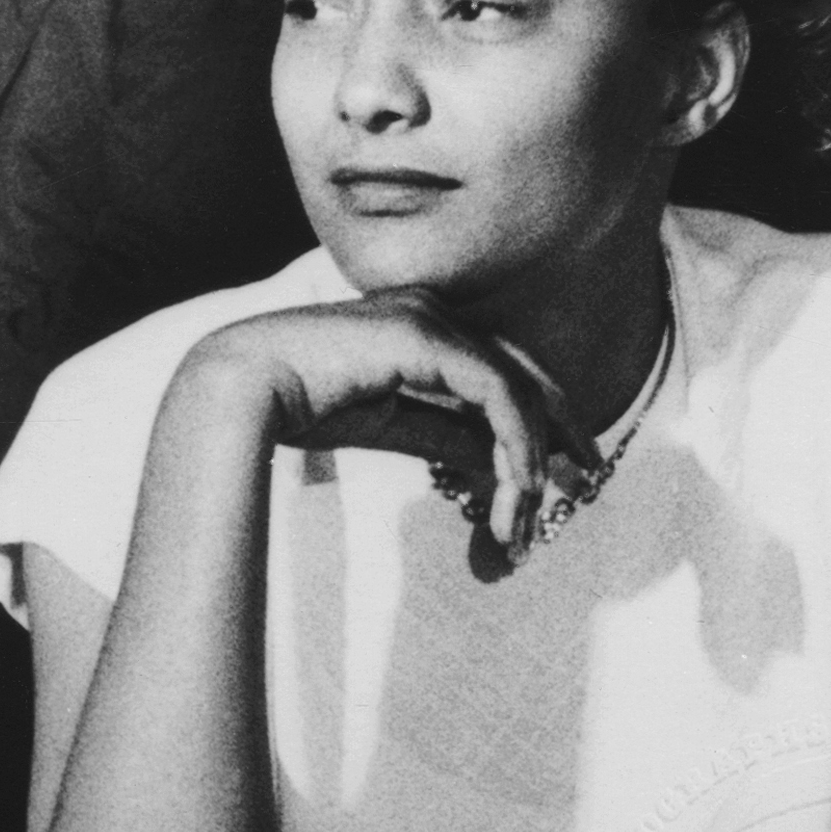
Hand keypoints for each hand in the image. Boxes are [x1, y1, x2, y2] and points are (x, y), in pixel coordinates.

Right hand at [181, 290, 571, 569]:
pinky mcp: (427, 334)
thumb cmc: (300, 405)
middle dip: (559, 429)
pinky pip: (496, 392)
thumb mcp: (392, 427)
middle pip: (524, 371)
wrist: (244, 387)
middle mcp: (435, 312)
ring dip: (528, 458)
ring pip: (515, 387)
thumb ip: (443, 434)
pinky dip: (515, 443)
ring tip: (525, 519)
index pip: (501, 370)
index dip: (539, 418)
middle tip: (585, 478)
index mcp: (423, 327)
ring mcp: (432, 317)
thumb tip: (491, 458)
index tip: (562, 467)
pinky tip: (516, 486)